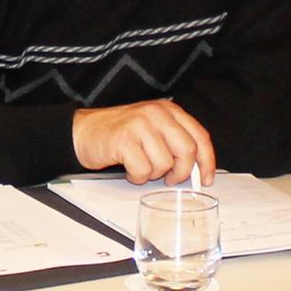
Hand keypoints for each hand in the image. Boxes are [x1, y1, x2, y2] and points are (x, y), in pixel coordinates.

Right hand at [71, 100, 216, 184]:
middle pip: (187, 150)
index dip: (207, 161)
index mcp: (167, 110)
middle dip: (182, 172)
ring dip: (152, 174)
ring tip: (139, 166)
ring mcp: (139, 125)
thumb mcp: (151, 129)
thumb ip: (174, 141)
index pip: (199, 136)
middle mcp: (156, 113)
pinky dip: (136, 176)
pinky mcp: (124, 140)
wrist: (82, 132)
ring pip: (164, 164)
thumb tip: (198, 170)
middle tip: (169, 179)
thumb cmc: (119, 134)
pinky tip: (128, 168)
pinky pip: (142, 170)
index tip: (206, 178)